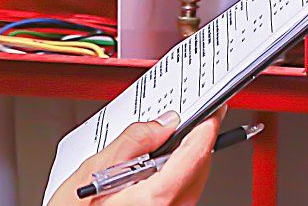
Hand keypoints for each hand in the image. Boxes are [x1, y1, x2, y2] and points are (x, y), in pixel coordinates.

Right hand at [47, 110, 222, 205]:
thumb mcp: (94, 171)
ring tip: (158, 148)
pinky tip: (153, 172)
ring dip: (184, 161)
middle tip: (185, 121)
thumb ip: (133, 141)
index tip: (213, 110)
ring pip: (193, 183)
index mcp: (157, 198)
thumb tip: (163, 123)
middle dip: (194, 142)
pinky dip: (175, 178)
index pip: (197, 153)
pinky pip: (181, 196)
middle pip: (199, 169)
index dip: (207, 126)